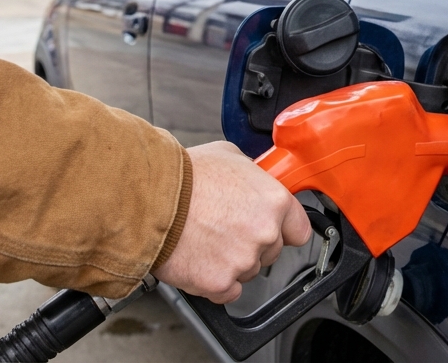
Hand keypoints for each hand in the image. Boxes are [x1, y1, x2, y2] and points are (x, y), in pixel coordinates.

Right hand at [152, 142, 310, 302]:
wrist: (149, 199)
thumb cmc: (184, 176)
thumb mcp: (229, 156)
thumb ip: (252, 174)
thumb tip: (255, 179)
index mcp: (274, 202)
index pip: (298, 230)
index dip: (282, 229)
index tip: (271, 229)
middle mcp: (265, 233)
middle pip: (270, 252)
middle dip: (250, 244)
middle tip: (223, 229)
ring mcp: (243, 261)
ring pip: (246, 271)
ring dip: (230, 262)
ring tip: (204, 239)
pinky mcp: (219, 283)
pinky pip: (226, 292)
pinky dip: (214, 281)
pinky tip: (199, 259)